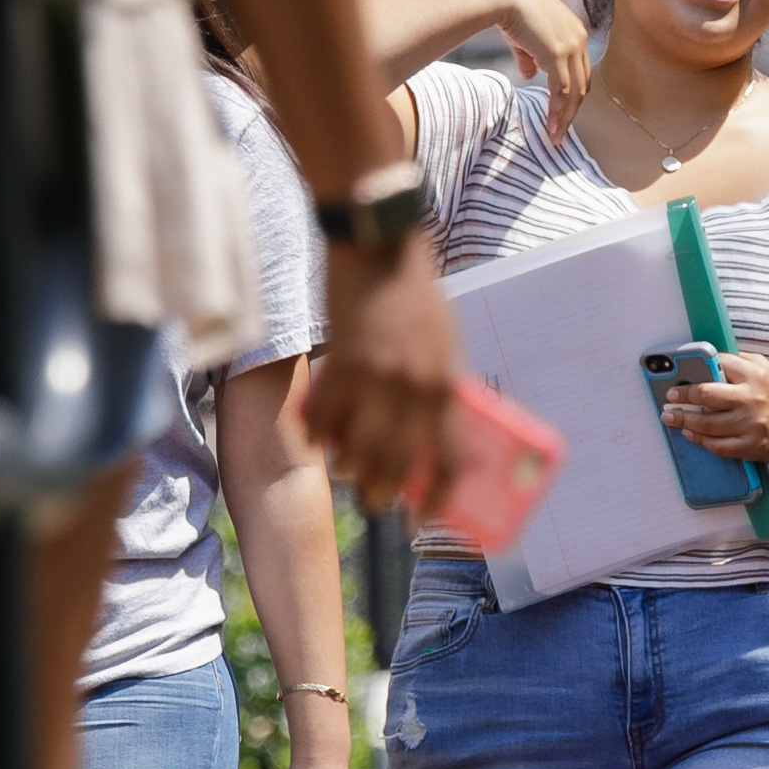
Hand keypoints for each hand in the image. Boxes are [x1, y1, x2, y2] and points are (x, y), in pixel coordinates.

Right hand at [303, 247, 481, 504]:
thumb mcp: (444, 343)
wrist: (380, 247)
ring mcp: (375, 379)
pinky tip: (318, 439)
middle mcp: (414, 389)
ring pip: (357, 451)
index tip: (425, 521)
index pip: (450, 459)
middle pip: (398, 466)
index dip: (439, 499)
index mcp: (447, 385)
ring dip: (350, 470)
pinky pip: (323, 420)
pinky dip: (318, 436)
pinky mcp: (340, 366)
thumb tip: (433, 429)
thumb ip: (439, 384)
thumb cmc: (415, 294)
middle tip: (376, 503)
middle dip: (384, 494)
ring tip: (347, 473)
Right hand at [485, 0, 591, 139]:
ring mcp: (571, 46)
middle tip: (561, 130)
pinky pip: (562, 90)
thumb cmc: (510, 10)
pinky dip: (557, 111)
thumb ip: (530, 58)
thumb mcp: (524, 38)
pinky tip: (550, 125)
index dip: (571, 94)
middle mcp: (579, 39)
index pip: (579, 71)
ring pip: (574, 91)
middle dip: (572, 110)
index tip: (562, 113)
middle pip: (582, 84)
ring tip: (555, 135)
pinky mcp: (559, 54)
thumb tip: (529, 75)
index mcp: (575, 32)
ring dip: (565, 116)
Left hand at [658, 350, 768, 465]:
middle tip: (671, 397)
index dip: (695, 369)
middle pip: (706, 395)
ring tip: (671, 418)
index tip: (680, 376)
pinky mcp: (751, 446)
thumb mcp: (766, 369)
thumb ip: (739, 362)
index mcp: (754, 374)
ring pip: (706, 423)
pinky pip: (718, 445)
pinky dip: (700, 440)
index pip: (717, 365)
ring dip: (684, 420)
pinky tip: (690, 435)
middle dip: (683, 396)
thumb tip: (709, 360)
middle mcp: (751, 398)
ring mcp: (750, 424)